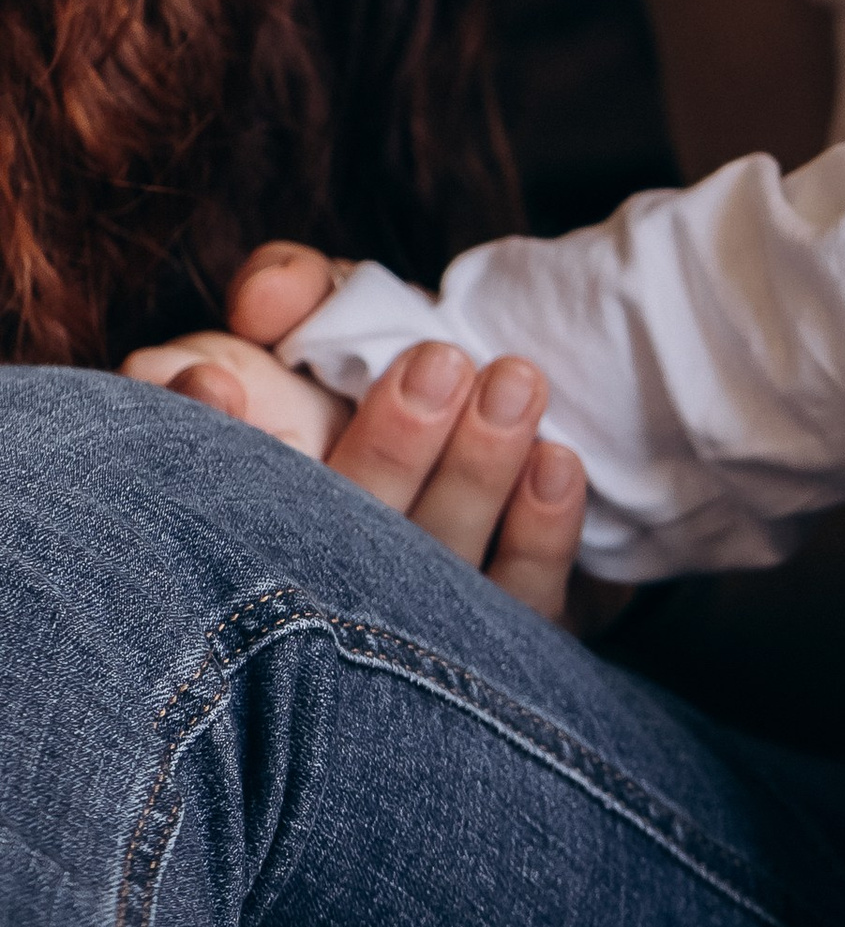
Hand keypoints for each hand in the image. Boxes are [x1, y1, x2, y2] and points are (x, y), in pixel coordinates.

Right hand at [122, 242, 589, 622]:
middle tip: (439, 364)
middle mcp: (312, 566)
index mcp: (253, 492)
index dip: (206, 431)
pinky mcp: (484, 638)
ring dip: (474, 474)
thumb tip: (265, 298)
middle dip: (388, 451)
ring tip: (514, 384)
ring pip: (430, 566)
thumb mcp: (328, 308)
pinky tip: (557, 464)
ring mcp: (399, 616)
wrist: (473, 422)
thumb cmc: (377, 371)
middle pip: (337, 537)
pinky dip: (537, 537)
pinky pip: (511, 603)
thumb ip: (294, 287)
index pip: (206, 482)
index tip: (218, 383)